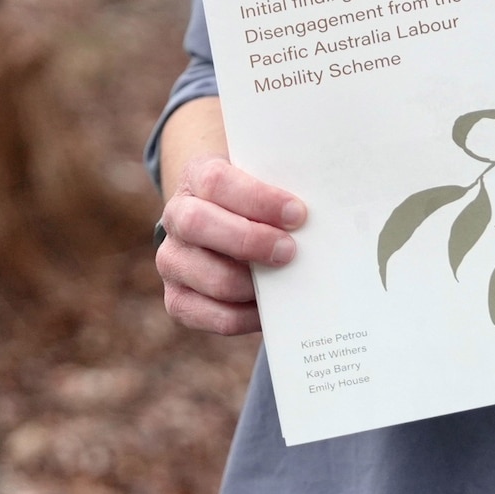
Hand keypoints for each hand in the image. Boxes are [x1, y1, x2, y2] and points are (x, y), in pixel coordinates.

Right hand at [157, 154, 306, 334]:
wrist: (222, 222)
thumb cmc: (255, 202)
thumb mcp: (263, 183)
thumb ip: (281, 190)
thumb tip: (323, 211)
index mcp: (197, 177)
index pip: (216, 181)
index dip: (258, 198)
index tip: (297, 213)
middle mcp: (176, 217)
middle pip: (199, 225)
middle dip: (250, 240)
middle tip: (289, 250)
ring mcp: (172, 260)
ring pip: (208, 277)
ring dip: (252, 284)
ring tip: (284, 282)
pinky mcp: (176, 298)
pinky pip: (210, 315)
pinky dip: (245, 316)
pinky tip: (270, 308)